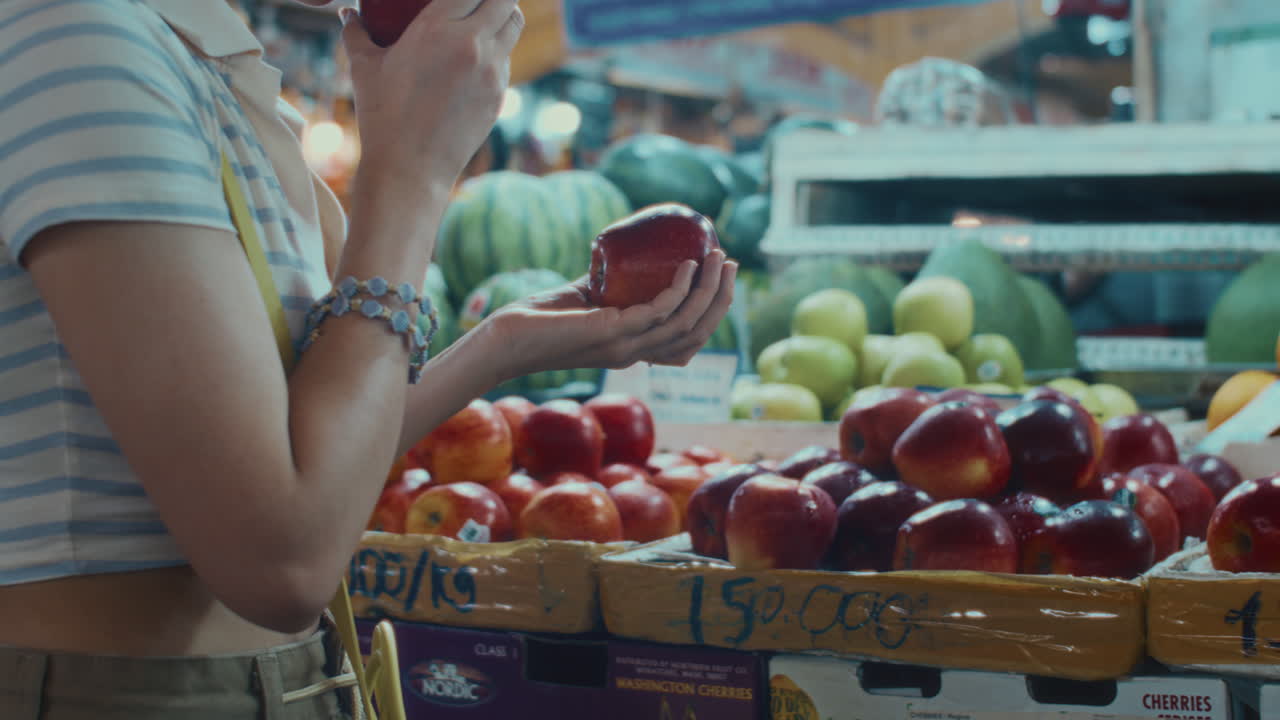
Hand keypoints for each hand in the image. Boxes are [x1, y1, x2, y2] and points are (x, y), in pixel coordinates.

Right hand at [340, 0, 523, 189]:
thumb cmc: (382, 116)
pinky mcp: (500, 95)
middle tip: (481, 0)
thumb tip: (347, 13)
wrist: (410, 168)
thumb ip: (356, 33)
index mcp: (438, 28)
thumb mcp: (363, 68)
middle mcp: (472, 44)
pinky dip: (499, 50)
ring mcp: (492, 71)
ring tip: (488, 17)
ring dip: (504, 16)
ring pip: (514, 26)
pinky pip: (507, 60)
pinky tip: (480, 56)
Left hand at [483, 251, 737, 378]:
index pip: (690, 341)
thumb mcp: (588, 298)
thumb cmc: (540, 318)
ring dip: (708, 289)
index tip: (720, 276)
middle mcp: (636, 353)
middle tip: (728, 262)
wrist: (506, 338)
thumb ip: (611, 284)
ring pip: (685, 322)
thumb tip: (631, 253)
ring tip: (716, 256)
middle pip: (697, 331)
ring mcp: (626, 347)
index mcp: (635, 350)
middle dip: (721, 297)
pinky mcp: (611, 334)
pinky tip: (686, 265)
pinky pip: (658, 312)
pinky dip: (678, 288)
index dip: (714, 312)